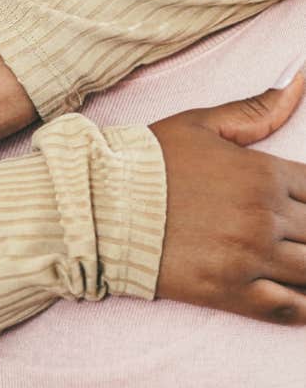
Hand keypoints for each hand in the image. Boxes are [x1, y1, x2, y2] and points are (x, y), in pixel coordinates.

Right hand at [152, 74, 305, 323]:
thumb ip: (255, 109)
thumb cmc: (148, 160)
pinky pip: (290, 309)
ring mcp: (250, 256)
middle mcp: (265, 215)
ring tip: (294, 259)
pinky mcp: (232, 292)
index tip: (298, 206)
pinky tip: (299, 298)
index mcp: (262, 172)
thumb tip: (299, 78)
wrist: (101, 203)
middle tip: (292, 232)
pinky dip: (304, 308)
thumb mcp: (200, 124)